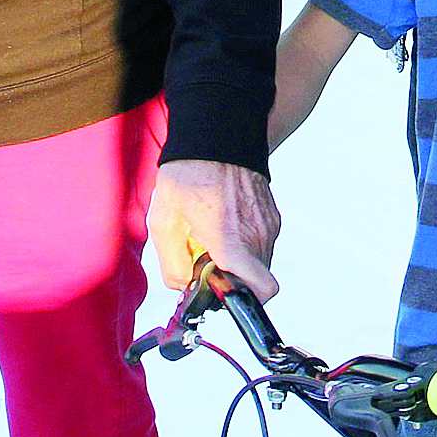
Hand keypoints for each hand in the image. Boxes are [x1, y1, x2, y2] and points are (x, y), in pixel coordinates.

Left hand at [147, 160, 281, 298]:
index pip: (263, 290)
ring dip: (238, 260)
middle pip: (254, 281)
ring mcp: (268, 224)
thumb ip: (172, 263)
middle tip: (206, 260)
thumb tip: (182, 285)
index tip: (220, 291)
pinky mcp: (271, 215)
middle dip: (232, 279)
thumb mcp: (165, 220)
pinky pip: (261, 243)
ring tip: (212, 236)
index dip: (243, 301)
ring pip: (259, 262)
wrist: (217, 135)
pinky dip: (245, 243)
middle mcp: (256, 235)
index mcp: (230, 240)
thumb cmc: (190, 172)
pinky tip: (223, 221)